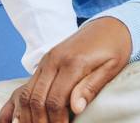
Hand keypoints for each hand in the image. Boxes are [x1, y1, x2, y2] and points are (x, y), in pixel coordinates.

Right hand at [0, 17, 130, 122]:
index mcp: (73, 62)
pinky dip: (25, 103)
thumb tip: (76, 109)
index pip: (56, 100)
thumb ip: (91, 87)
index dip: (57, 120)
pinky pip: (28, 85)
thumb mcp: (111, 68)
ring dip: (29, 114)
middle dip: (40, 120)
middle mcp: (55, 59)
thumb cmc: (114, 49)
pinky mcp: (45, 61)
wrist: (109, 26)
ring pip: (27, 92)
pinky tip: (26, 116)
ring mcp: (47, 60)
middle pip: (37, 98)